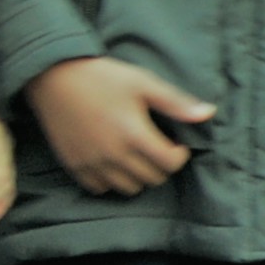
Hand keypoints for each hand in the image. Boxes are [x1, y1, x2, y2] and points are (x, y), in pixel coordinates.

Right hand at [22, 57, 212, 195]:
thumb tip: (210, 113)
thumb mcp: (144, 83)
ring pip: (129, 188)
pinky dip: (112, 180)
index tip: (176, 143)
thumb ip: (177, 103)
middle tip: (157, 147)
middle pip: (153, 179)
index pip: (170, 164)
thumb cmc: (103, 77)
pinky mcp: (74, 166)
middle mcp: (113, 155)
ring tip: (136, 154)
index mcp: (134, 135)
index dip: (180, 155)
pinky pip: (101, 188)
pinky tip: (114, 160)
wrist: (54, 77)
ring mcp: (92, 163)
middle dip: (162, 165)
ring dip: (139, 175)